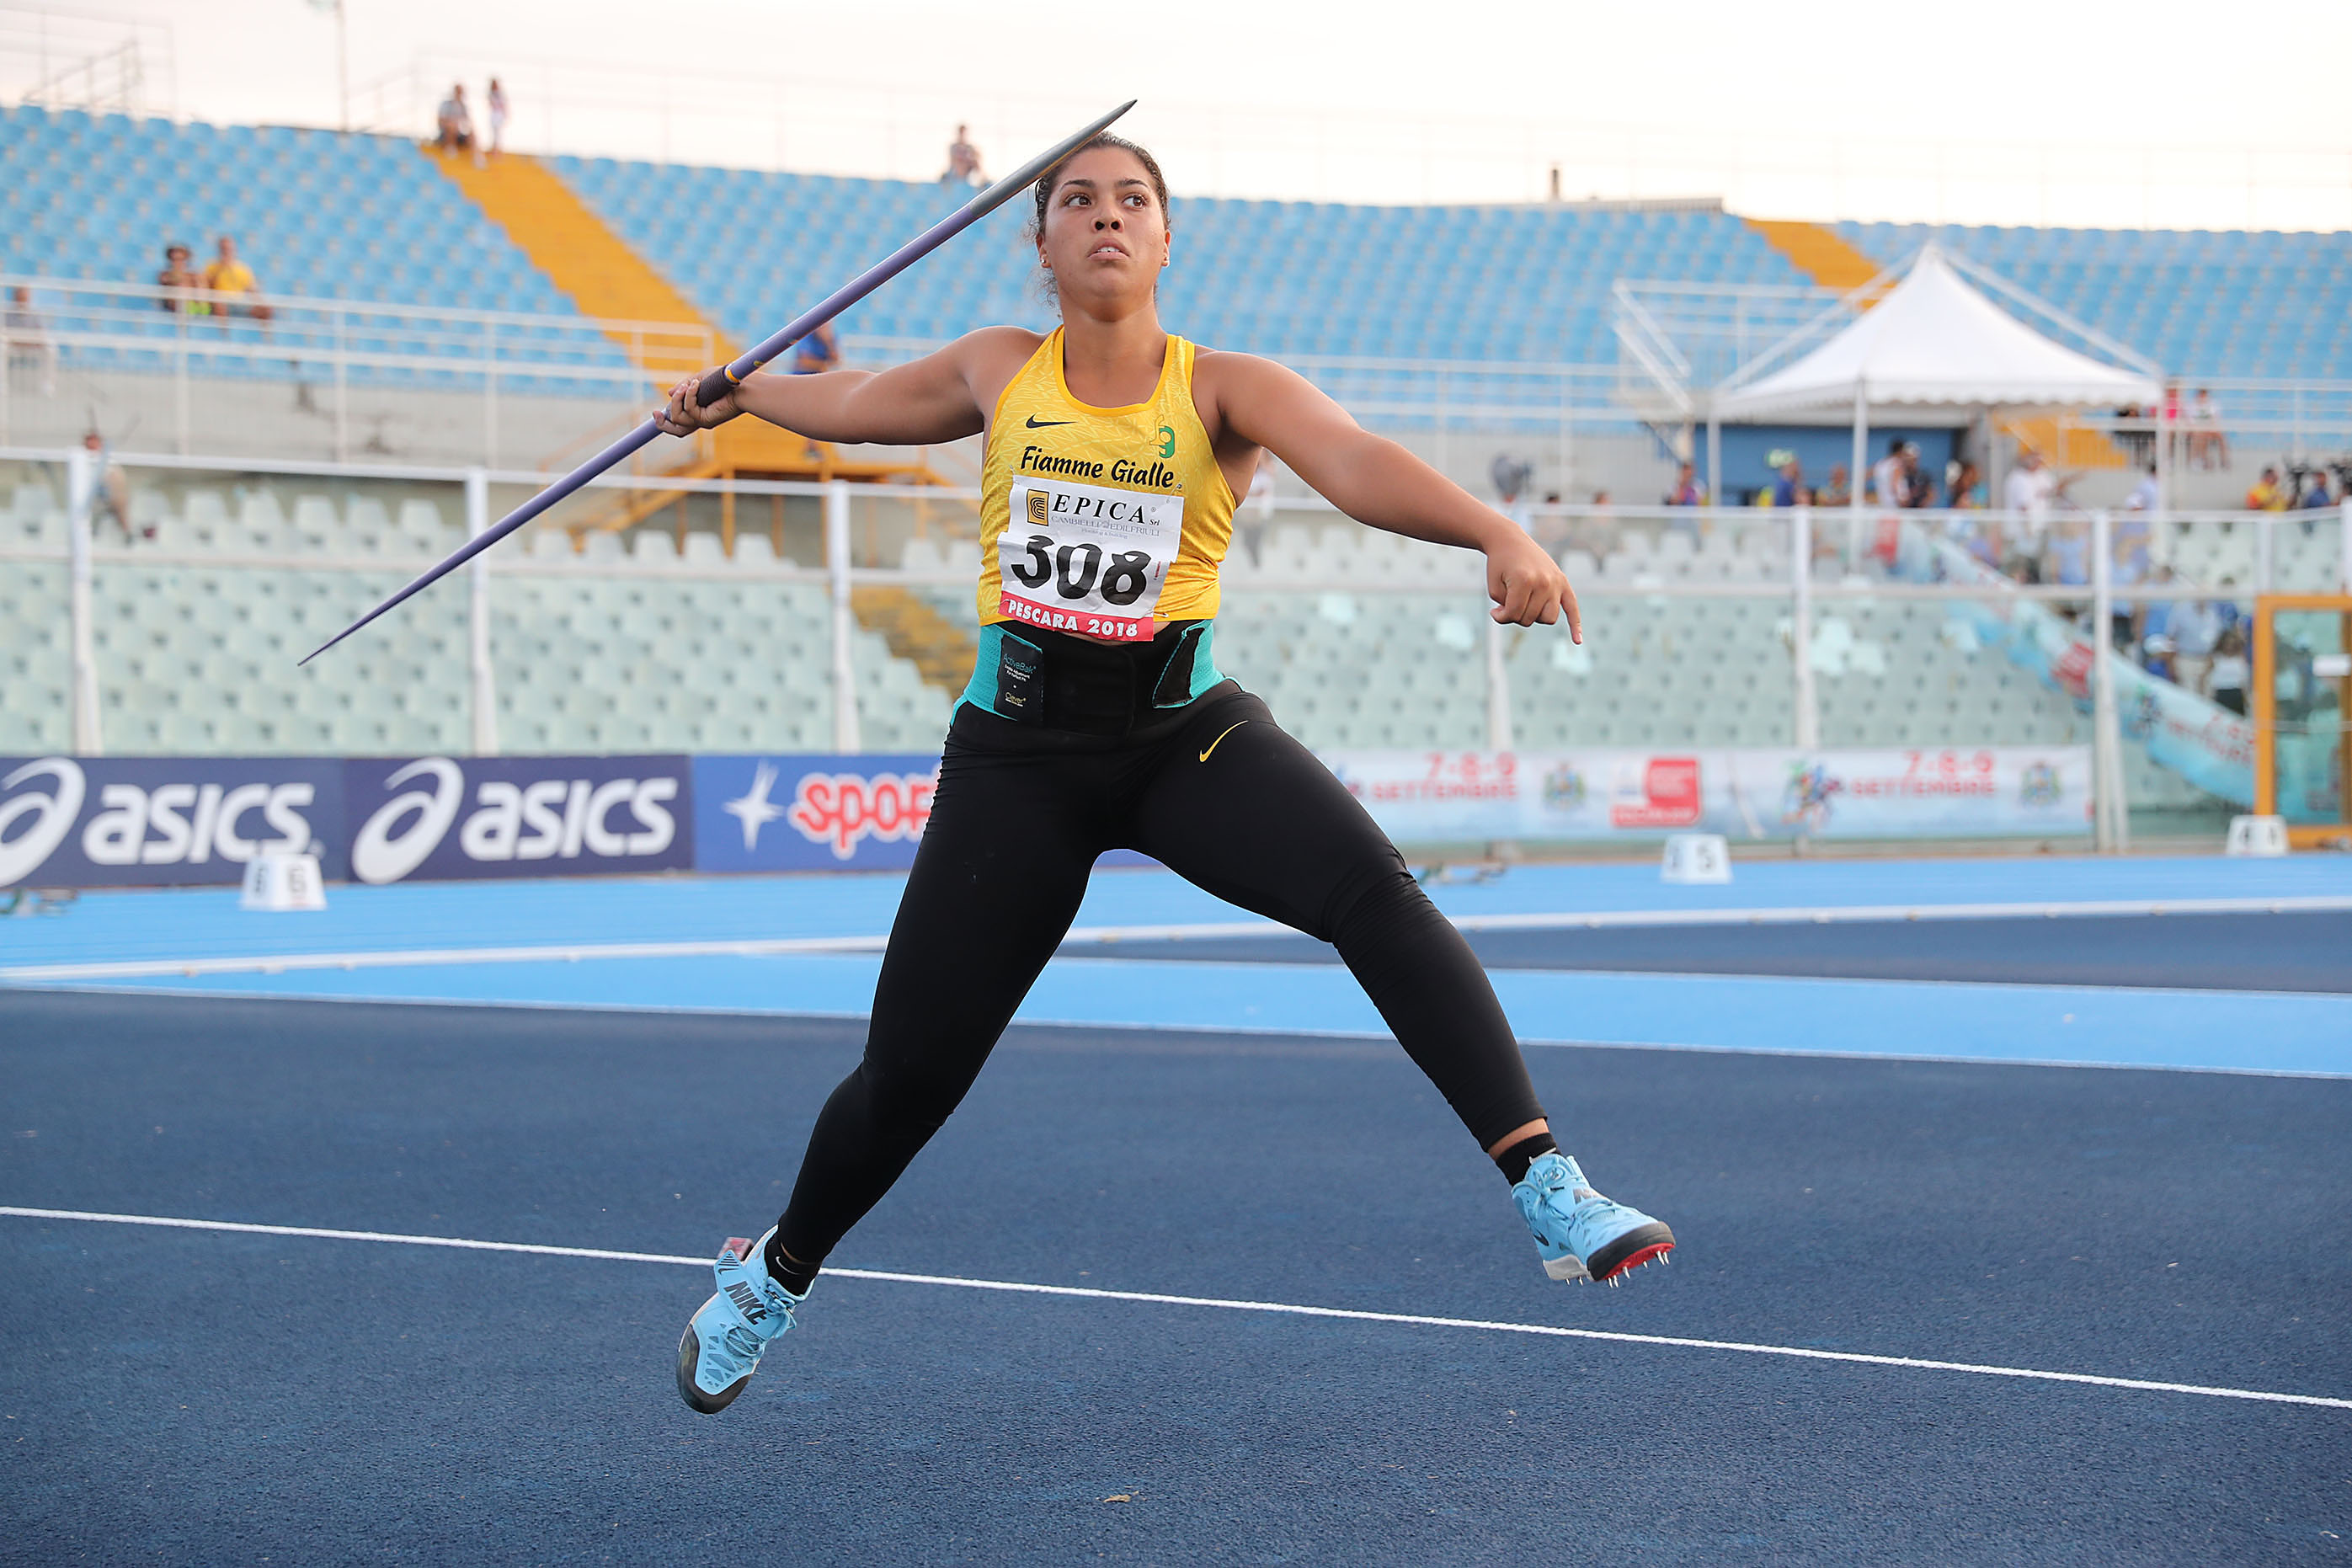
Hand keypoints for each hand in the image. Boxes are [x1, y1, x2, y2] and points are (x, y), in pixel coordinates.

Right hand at [654, 372, 739, 436]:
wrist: (743, 386)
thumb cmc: (725, 382)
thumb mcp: (699, 380)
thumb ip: (684, 387)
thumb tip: (669, 393)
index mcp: (697, 411)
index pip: (678, 423)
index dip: (664, 422)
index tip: (655, 412)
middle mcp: (699, 419)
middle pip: (676, 431)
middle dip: (662, 424)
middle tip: (655, 413)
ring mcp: (702, 421)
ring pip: (677, 419)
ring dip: (677, 400)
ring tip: (687, 386)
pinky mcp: (706, 420)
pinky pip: (689, 410)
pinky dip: (689, 395)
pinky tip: (697, 385)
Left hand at [1484, 526, 1581, 640]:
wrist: (1510, 540)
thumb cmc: (1499, 565)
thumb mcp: (1494, 588)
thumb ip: (1505, 609)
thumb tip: (1521, 619)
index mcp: (1524, 580)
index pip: (1514, 614)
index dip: (1501, 617)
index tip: (1494, 612)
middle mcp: (1544, 582)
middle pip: (1531, 618)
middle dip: (1516, 615)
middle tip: (1508, 602)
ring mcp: (1555, 582)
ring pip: (1549, 618)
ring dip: (1535, 616)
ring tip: (1525, 604)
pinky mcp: (1563, 582)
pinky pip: (1573, 608)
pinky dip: (1575, 625)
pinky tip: (1577, 642)